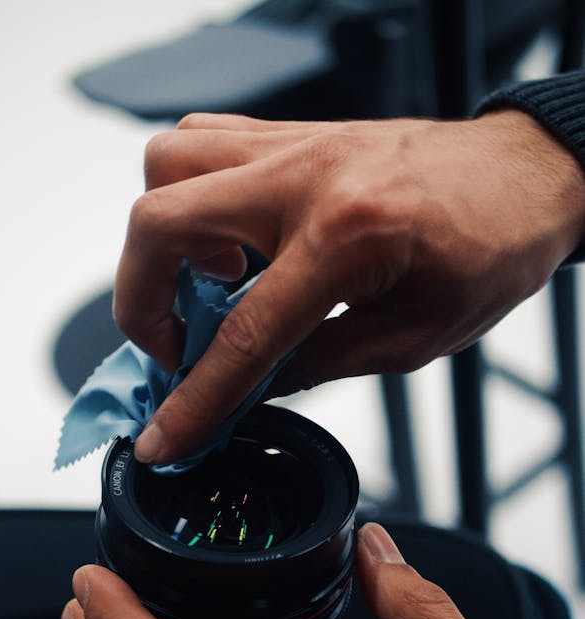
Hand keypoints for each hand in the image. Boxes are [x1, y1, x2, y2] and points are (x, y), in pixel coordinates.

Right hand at [111, 111, 584, 464]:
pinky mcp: (291, 134)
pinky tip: (224, 241)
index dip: (194, 400)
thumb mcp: (411, 337)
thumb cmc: (490, 251)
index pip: (244, 336)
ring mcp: (293, 145)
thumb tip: (251, 388)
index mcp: (347, 238)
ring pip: (167, 167)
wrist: (524, 178)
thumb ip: (319, 362)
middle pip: (162, 224)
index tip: (162, 438)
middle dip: (142, 304)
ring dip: (160, 241)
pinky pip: (202, 144)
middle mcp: (306, 178)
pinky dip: (188, 198)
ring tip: (205, 285)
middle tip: (174, 347)